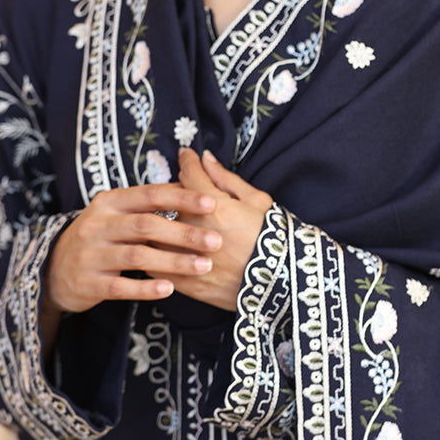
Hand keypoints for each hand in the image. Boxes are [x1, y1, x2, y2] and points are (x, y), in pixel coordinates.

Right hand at [43, 183, 221, 321]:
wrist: (53, 269)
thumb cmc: (99, 236)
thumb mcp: (116, 212)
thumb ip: (147, 202)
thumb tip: (189, 182)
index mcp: (109, 202)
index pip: (149, 194)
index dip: (181, 197)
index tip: (212, 203)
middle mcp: (98, 224)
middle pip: (147, 225)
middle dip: (185, 233)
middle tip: (216, 241)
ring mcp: (91, 254)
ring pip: (137, 255)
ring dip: (174, 261)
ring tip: (204, 266)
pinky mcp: (88, 283)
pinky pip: (120, 286)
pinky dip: (146, 287)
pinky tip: (170, 288)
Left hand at [167, 149, 272, 310]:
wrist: (283, 284)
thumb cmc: (273, 238)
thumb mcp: (257, 201)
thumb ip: (226, 179)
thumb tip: (204, 158)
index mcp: (215, 206)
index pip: (189, 173)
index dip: (187, 160)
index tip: (186, 156)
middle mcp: (196, 229)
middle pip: (169, 201)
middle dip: (173, 192)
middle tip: (182, 191)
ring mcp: (188, 257)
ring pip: (156, 232)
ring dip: (160, 223)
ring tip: (170, 220)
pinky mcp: (186, 282)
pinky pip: (157, 263)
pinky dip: (157, 251)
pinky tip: (164, 247)